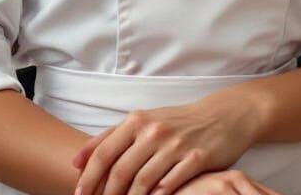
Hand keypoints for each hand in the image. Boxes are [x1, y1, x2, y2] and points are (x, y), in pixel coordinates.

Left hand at [73, 91, 261, 194]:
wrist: (221, 116)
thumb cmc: (176, 122)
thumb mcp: (144, 121)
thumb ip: (111, 137)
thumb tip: (78, 159)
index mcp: (137, 120)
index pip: (104, 152)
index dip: (89, 177)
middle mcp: (154, 131)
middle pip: (121, 170)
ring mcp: (175, 145)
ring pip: (143, 182)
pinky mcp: (196, 158)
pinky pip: (170, 185)